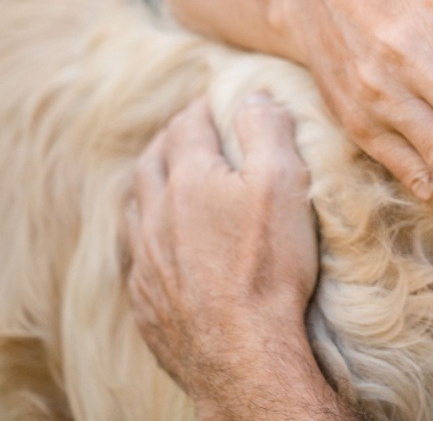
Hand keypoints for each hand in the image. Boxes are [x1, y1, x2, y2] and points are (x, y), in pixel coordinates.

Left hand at [124, 96, 350, 420]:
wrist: (242, 351)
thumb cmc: (269, 265)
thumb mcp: (283, 183)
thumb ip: (266, 131)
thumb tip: (252, 95)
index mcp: (189, 180)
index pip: (189, 126)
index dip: (204, 107)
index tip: (218, 100)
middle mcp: (156, 214)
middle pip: (152, 161)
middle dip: (171, 138)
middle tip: (189, 130)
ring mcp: (145, 258)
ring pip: (137, 205)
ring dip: (152, 182)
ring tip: (169, 177)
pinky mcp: (147, 296)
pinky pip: (136, 251)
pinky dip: (147, 230)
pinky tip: (161, 239)